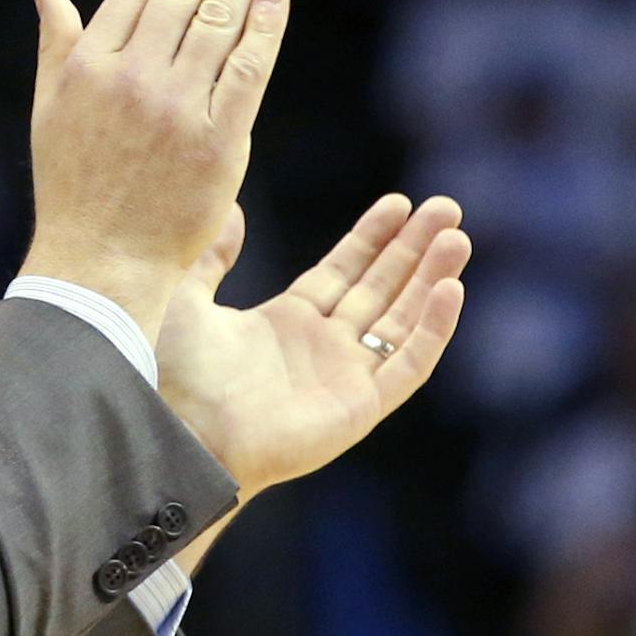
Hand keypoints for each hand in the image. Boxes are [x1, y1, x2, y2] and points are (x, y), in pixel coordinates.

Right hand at [21, 0, 289, 338]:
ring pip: (216, 21)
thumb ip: (58, 46)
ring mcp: (174, 107)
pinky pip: (247, 71)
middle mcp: (129, 77)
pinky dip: (263, 28)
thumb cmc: (74, 191)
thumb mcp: (51, 111)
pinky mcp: (216, 141)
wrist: (99, 265)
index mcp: (88, 65)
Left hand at [155, 194, 470, 499]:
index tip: (400, 203)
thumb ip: (213, 256)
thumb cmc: (178, 376)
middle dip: (414, 249)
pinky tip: (451, 289)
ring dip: (431, 279)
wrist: (185, 433)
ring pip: (402, 320)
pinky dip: (433, 329)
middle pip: (381, 289)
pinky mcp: (362, 407)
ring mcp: (345, 377)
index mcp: (286, 323)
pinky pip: (408, 364)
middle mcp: (322, 348)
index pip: (343, 272)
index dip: (372, 238)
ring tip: (457, 237)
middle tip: (447, 208)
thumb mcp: (190, 299)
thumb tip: (234, 210)